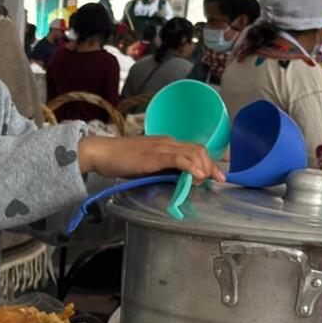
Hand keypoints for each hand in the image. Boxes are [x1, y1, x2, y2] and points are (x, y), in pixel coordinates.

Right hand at [76, 135, 224, 182]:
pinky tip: (197, 175)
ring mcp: (162, 147)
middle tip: (219, 180)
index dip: (208, 161)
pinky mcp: (155, 155)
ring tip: (210, 180)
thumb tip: (177, 180)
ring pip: (193, 152)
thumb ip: (162, 170)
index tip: (216, 174)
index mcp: (166, 143)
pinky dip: (191, 166)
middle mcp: (168, 142)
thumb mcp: (146, 166)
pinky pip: (179, 158)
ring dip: (205, 167)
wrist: (102, 153)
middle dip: (212, 165)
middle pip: (198, 150)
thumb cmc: (119, 160)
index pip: (194, 149)